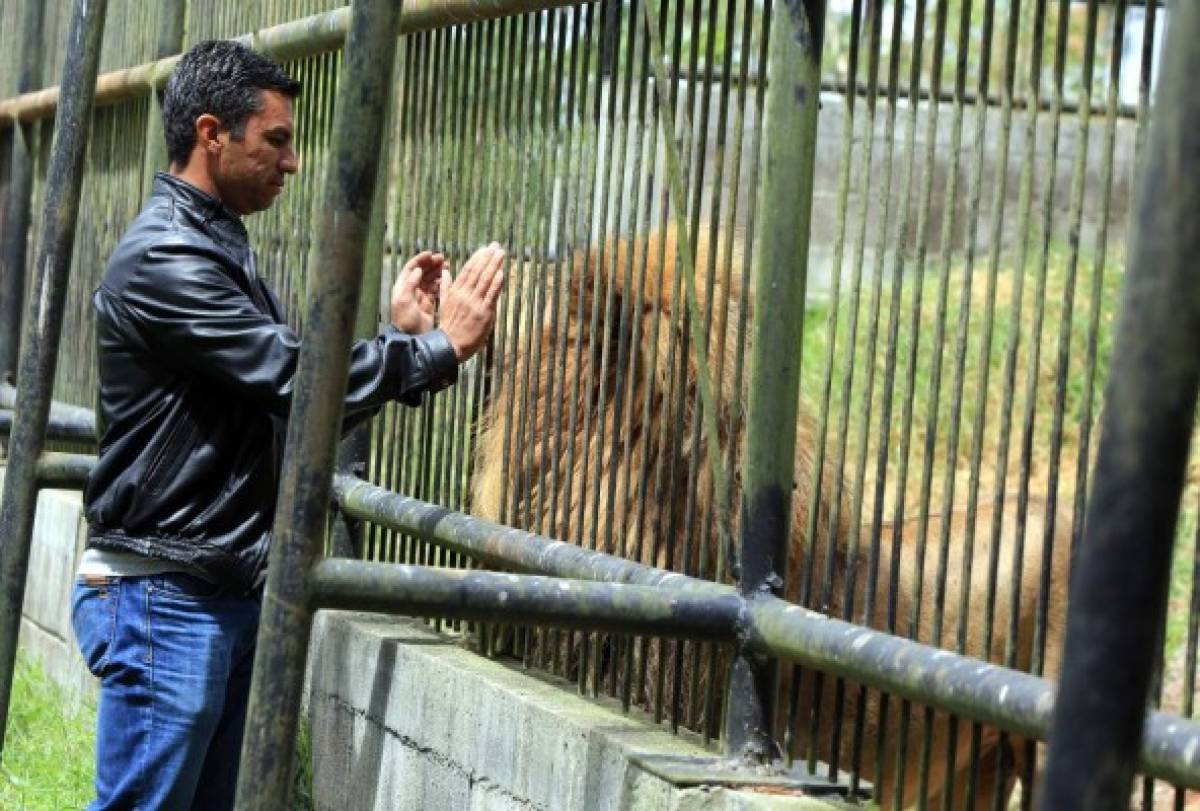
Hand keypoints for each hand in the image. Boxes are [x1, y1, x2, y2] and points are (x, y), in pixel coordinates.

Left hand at [390, 250, 446, 333]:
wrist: (410, 338)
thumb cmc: (405, 320)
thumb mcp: (405, 300)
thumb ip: (410, 283)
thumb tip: (418, 269)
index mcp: (402, 286)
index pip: (411, 268)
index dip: (420, 259)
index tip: (431, 254)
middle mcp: (410, 289)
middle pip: (421, 272)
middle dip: (431, 264)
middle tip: (443, 259)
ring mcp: (420, 296)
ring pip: (429, 279)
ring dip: (437, 272)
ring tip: (447, 266)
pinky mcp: (428, 304)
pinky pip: (434, 289)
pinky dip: (440, 283)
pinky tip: (447, 278)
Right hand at [439, 242, 505, 361]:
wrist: (450, 346)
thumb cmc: (448, 326)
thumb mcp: (444, 304)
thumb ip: (446, 287)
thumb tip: (445, 272)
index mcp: (455, 292)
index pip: (467, 270)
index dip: (477, 258)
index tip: (485, 248)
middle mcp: (464, 295)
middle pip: (478, 272)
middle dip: (488, 257)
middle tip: (496, 246)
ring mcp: (474, 304)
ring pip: (485, 280)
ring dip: (494, 265)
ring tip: (501, 254)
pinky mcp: (483, 313)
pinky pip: (491, 295)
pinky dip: (496, 283)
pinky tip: (501, 273)